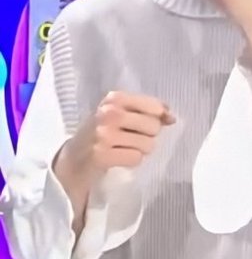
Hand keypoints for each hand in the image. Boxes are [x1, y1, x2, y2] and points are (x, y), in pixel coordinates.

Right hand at [53, 91, 174, 234]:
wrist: (73, 158)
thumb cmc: (102, 132)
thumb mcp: (120, 114)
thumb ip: (146, 111)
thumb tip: (172, 117)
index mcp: (114, 98)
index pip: (154, 106)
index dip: (159, 117)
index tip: (151, 124)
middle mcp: (109, 113)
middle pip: (154, 126)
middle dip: (148, 136)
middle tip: (131, 138)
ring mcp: (104, 134)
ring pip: (147, 144)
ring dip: (140, 150)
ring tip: (124, 148)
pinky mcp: (101, 155)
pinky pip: (136, 158)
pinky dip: (131, 161)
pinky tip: (118, 158)